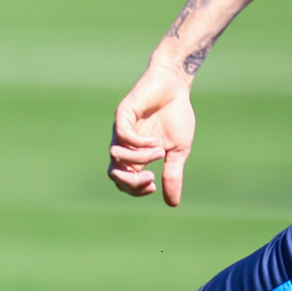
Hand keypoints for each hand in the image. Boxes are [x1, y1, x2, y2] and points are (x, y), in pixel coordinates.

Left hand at [110, 57, 196, 204]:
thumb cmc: (175, 116)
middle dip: (131, 182)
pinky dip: (138, 144)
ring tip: (159, 151)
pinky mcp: (123, 114)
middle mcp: (124, 145)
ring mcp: (121, 129)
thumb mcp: (178, 151)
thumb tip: (172, 203)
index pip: (124, 181)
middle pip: (113, 173)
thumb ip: (172, 174)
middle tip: (151, 179)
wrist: (175, 87)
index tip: (154, 184)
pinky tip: (155, 142)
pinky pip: (123, 135)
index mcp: (136, 156)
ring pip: (116, 155)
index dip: (135, 189)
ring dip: (140, 159)